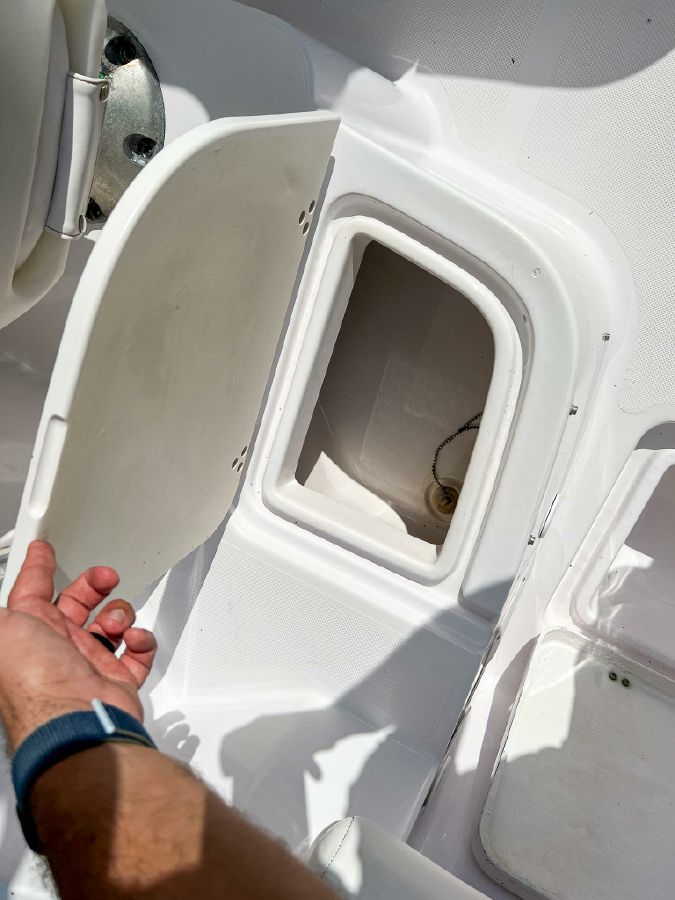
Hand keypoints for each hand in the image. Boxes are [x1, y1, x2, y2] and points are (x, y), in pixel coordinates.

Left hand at [0, 540, 156, 749]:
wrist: (73, 720)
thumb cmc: (35, 680)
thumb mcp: (4, 626)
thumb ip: (16, 597)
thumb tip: (21, 574)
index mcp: (29, 634)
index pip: (34, 594)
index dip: (40, 569)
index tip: (45, 550)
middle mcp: (57, 650)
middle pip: (78, 605)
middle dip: (94, 585)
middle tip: (105, 577)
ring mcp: (88, 665)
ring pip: (110, 625)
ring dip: (119, 613)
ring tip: (116, 622)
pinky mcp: (117, 680)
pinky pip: (137, 652)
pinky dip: (141, 641)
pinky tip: (133, 639)